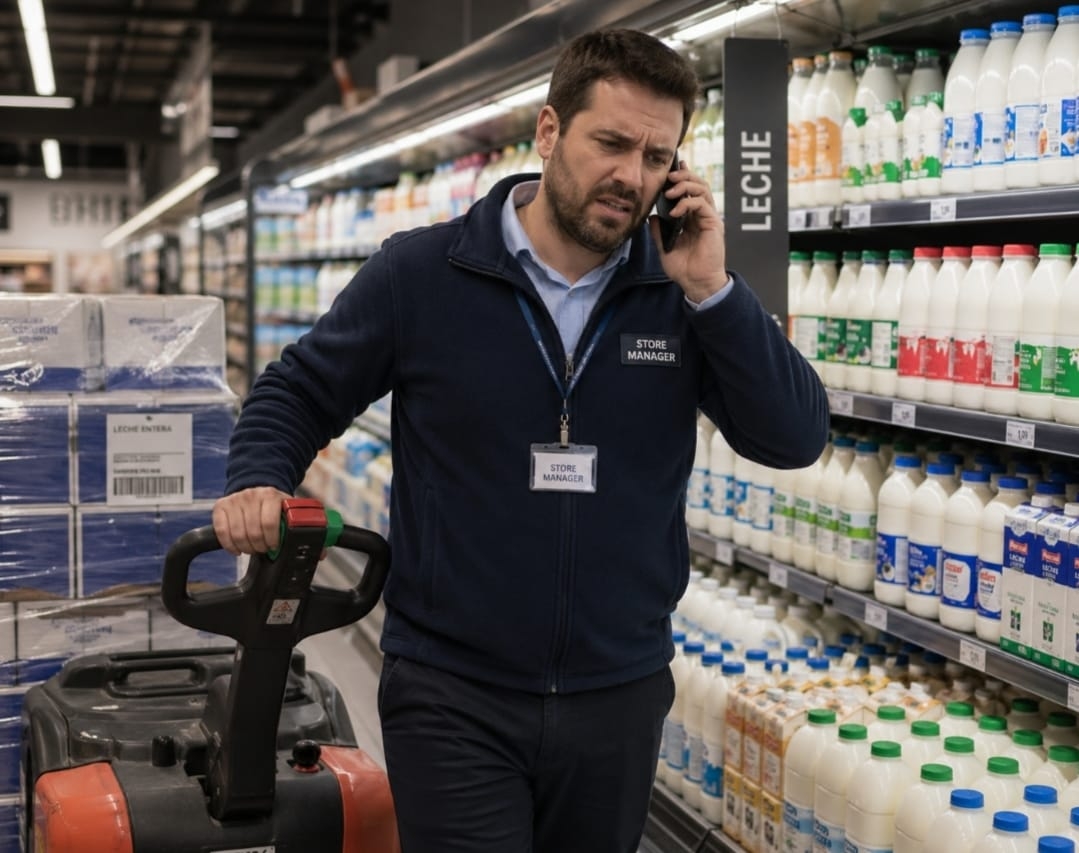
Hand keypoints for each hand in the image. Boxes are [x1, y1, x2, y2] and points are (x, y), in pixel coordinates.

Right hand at [212, 486, 291, 554]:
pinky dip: (229, 545)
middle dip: (259, 546)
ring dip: (246, 548)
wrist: (256, 492)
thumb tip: (296, 537)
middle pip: (253, 531)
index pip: (269, 523)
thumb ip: (290, 521)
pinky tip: (237, 550)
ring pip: (237, 534)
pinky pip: (222, 531)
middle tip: (263, 549)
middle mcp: (250, 495)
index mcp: (270, 495)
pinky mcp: (220, 506)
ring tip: (252, 549)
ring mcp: (234, 500)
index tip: (274, 546)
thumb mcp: (285, 508)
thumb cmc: (272, 505)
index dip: (271, 540)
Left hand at [649, 162, 727, 302]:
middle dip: (684, 175)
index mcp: (692, 218)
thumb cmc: (683, 268)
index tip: (670, 169)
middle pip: (698, 184)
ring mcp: (709, 218)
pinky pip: (702, 204)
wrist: (696, 283)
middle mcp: (702, 215)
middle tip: (669, 175)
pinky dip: (688, 202)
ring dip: (686, 185)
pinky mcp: (713, 224)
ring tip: (671, 190)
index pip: (690, 190)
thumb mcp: (664, 247)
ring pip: (702, 189)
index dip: (682, 177)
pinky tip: (675, 210)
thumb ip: (659, 231)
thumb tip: (651, 217)